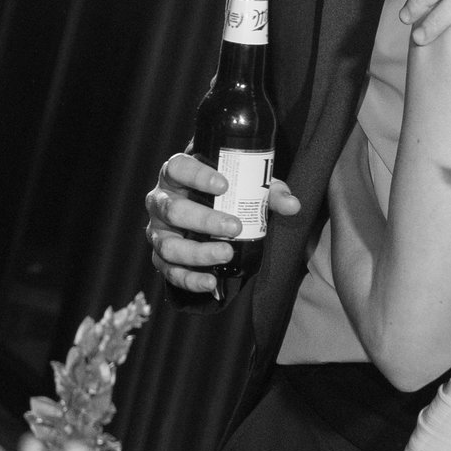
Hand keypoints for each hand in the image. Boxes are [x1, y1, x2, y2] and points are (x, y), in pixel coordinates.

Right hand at [144, 151, 301, 295]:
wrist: (202, 216)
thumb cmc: (224, 195)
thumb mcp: (245, 187)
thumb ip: (268, 192)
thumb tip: (292, 205)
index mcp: (176, 175)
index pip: (178, 167)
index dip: (197, 176)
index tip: (224, 184)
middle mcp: (161, 201)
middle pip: (173, 209)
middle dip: (204, 220)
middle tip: (235, 227)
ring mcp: (157, 231)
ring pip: (168, 244)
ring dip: (197, 252)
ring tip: (226, 254)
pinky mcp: (160, 257)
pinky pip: (169, 271)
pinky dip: (189, 279)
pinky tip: (210, 282)